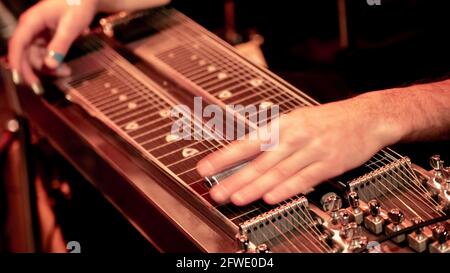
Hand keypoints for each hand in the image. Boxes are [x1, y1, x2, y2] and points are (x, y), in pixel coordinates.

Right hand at [8, 0, 98, 88]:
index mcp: (32, 21)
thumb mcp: (70, 26)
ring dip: (48, 69)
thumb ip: (60, 45)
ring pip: (35, 57)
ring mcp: (38, 34)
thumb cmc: (77, 5)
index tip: (20, 80)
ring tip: (66, 73)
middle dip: (32, 72)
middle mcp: (31, 28)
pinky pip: (44, 55)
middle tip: (41, 89)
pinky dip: (53, 64)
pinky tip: (65, 68)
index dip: (16, 63)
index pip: (17, 44)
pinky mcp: (46, 39)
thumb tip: (50, 65)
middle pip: (23, 54)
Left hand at [197, 94, 404, 205]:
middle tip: (217, 192)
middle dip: (235, 178)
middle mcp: (295, 136)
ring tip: (237, 198)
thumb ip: (274, 138)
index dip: (225, 157)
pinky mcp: (329, 164)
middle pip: (260, 161)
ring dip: (256, 187)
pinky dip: (286, 189)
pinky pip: (304, 179)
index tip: (206, 168)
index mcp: (284, 124)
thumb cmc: (327, 120)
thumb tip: (246, 154)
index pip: (248, 142)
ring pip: (279, 172)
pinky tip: (270, 198)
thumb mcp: (297, 120)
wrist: (366, 116)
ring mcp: (312, 151)